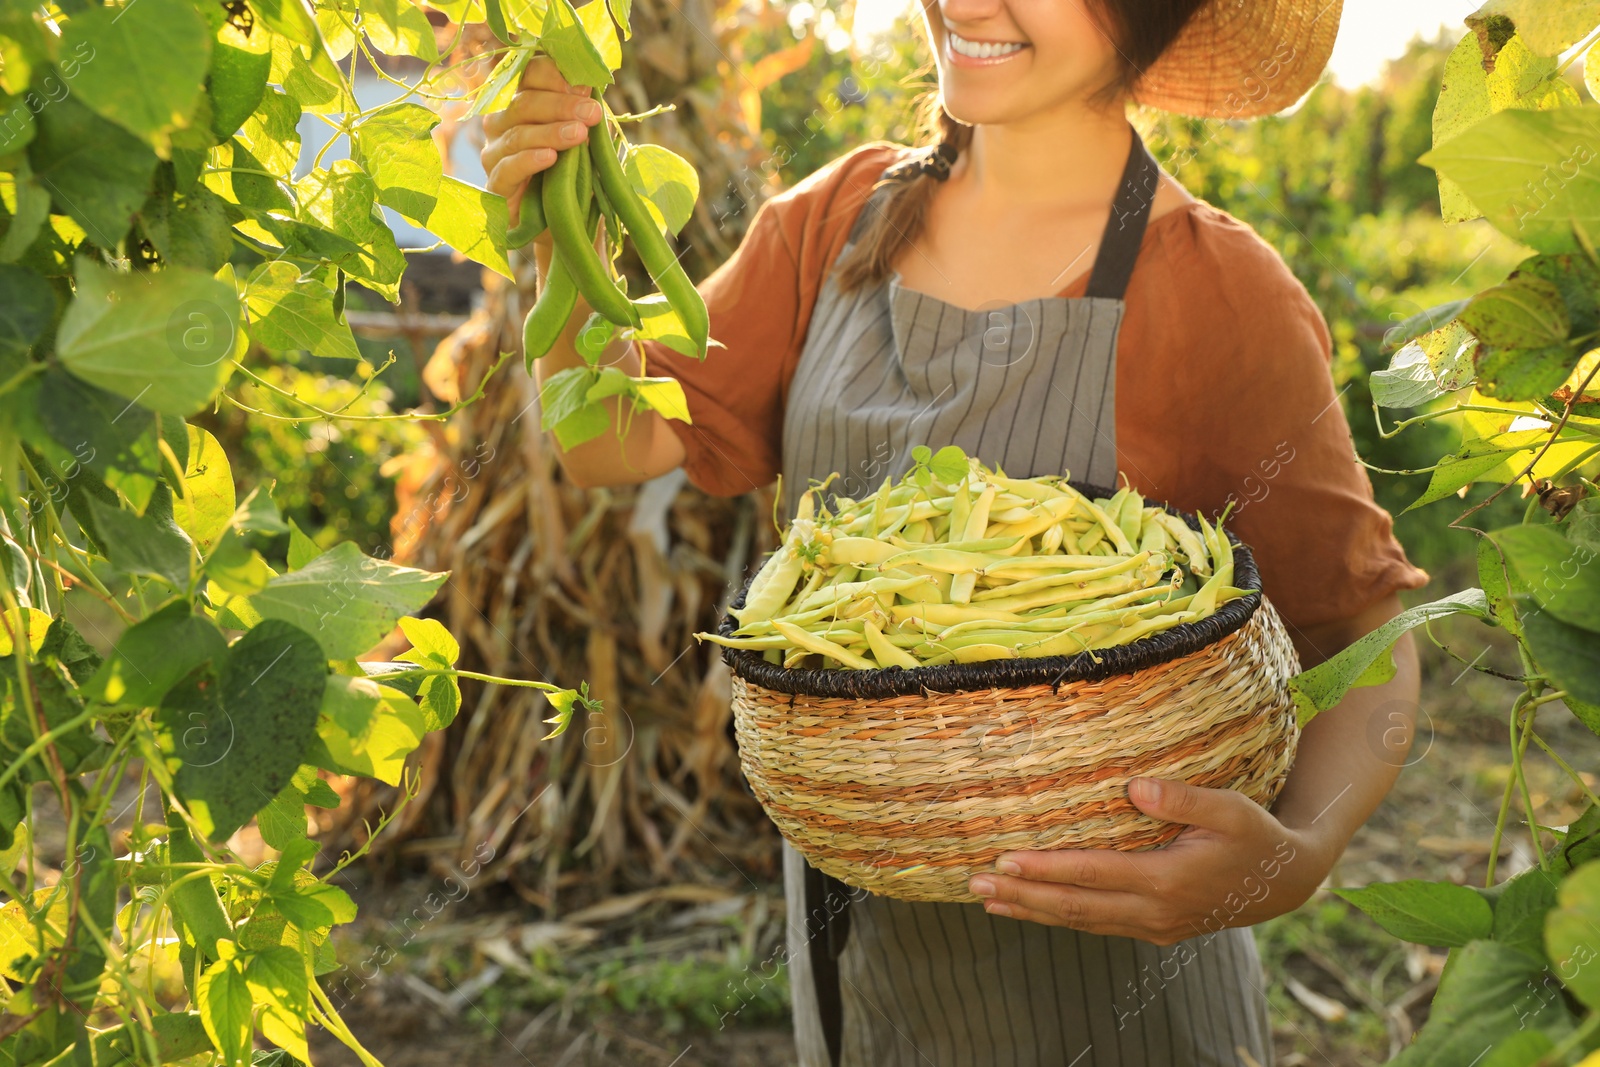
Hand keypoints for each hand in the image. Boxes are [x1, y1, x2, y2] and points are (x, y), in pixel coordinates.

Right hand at [480, 57, 603, 230]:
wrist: (560, 224)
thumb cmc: (571, 173)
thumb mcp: (581, 140)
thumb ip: (581, 114)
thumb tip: (590, 86)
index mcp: (519, 103)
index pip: (526, 76)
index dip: (552, 76)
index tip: (584, 86)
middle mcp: (500, 125)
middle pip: (522, 104)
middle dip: (560, 105)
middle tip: (591, 113)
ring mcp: (493, 155)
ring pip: (516, 135)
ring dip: (550, 132)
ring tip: (580, 134)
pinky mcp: (494, 187)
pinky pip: (507, 169)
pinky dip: (529, 161)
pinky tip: (550, 158)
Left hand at [966, 777, 1335, 944]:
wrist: (1285, 881)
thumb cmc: (1255, 834)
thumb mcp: (1230, 808)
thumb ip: (1183, 797)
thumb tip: (1133, 786)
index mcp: (1167, 880)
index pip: (1092, 874)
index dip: (1046, 869)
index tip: (1004, 860)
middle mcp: (1154, 910)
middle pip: (1075, 907)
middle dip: (1023, 896)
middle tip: (976, 886)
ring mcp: (1153, 925)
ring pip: (1082, 922)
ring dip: (1033, 911)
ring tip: (989, 901)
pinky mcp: (1154, 927)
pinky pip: (1096, 924)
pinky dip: (1059, 917)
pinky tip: (1031, 908)